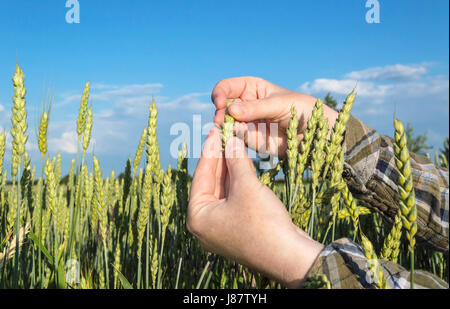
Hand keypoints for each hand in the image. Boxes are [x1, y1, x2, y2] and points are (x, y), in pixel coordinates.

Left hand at [187, 127, 323, 287]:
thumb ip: (236, 160)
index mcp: (198, 217)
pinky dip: (238, 181)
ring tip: (235, 143)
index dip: (209, 151)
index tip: (214, 130)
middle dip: (220, 158)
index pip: (200, 176)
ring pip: (223, 190)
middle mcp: (205, 224)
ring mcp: (221, 227)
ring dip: (230, 167)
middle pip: (210, 182)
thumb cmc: (263, 222)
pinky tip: (244, 163)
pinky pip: (233, 199)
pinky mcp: (237, 228)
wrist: (289, 255)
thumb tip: (231, 139)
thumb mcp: (246, 186)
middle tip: (225, 134)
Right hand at [211, 76, 338, 157]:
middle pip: (223, 107)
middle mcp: (246, 105)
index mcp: (252, 88)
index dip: (220, 93)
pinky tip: (238, 139)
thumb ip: (256, 108)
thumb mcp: (280, 104)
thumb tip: (231, 110)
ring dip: (225, 128)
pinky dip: (235, 139)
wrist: (318, 133)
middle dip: (219, 113)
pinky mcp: (252, 140)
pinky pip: (238, 139)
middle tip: (221, 121)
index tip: (220, 103)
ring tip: (231, 130)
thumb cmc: (303, 109)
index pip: (227, 87)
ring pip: (227, 124)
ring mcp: (247, 123)